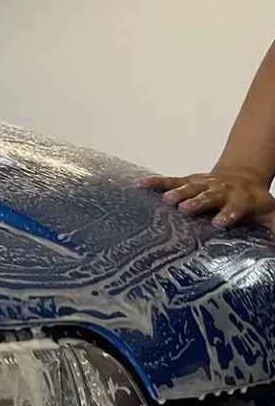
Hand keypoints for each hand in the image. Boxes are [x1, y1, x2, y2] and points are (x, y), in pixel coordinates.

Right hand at [140, 167, 274, 227]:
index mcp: (241, 200)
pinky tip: (143, 185)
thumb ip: (274, 228)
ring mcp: (204, 184)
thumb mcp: (269, 214)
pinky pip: (173, 180)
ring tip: (167, 200)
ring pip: (191, 187)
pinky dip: (158, 182)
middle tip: (187, 209)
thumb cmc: (252, 202)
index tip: (219, 222)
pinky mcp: (190, 181)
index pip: (235, 208)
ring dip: (179, 192)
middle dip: (199, 202)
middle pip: (210, 196)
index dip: (228, 214)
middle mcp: (221, 191)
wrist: (242, 177)